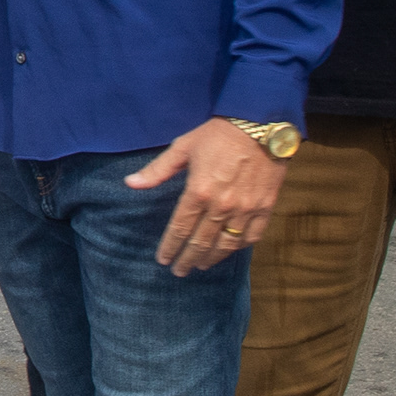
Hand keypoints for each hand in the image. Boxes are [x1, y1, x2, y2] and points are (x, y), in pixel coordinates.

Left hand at [128, 118, 284, 271]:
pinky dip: (239, 246)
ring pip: (226, 244)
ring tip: (201, 265)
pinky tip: (230, 249)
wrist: (260, 124)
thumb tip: (130, 183)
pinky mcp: (265, 207)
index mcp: (198, 192)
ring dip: (212, 258)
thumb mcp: (183, 147)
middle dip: (188, 259)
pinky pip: (252, 235)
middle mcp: (221, 206)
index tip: (163, 260)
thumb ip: (157, 170)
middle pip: (201, 242)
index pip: (179, 229)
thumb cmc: (217, 134)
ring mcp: (245, 209)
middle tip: (179, 271)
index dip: (170, 247)